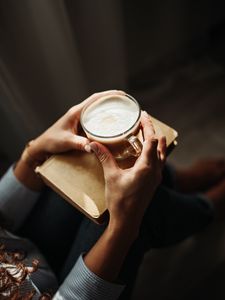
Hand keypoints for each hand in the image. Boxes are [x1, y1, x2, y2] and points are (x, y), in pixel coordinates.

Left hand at [25, 90, 124, 165]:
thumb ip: (79, 143)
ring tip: (122, 110)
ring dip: (108, 108)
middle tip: (126, 102)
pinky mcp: (79, 126)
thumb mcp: (66, 142)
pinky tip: (110, 123)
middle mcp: (78, 113)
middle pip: (97, 102)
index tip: (121, 94)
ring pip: (96, 110)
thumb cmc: (52, 141)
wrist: (43, 146)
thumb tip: (94, 146)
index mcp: (76, 112)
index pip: (94, 99)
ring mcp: (79, 119)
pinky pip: (94, 119)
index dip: (108, 95)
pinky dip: (103, 118)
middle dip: (112, 99)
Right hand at [90, 111, 166, 233]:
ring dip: (156, 142)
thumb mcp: (111, 176)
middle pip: (157, 145)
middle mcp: (155, 170)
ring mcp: (156, 178)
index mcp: (146, 167)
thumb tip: (93, 143)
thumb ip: (104, 158)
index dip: (147, 126)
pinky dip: (155, 153)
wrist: (127, 221)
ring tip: (151, 133)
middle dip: (151, 131)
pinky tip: (149, 154)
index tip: (143, 115)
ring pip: (161, 154)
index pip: (150, 140)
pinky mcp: (153, 183)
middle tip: (144, 121)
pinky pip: (159, 163)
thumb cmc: (120, 200)